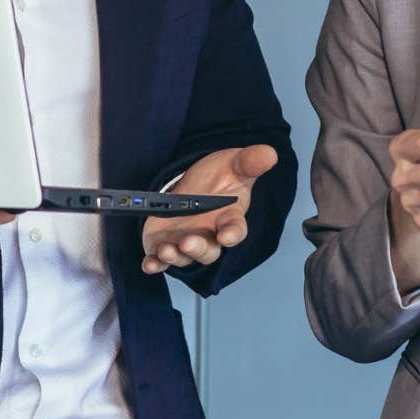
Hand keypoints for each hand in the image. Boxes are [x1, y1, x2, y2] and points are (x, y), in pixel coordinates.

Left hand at [141, 145, 278, 274]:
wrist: (192, 180)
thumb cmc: (218, 177)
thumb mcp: (233, 164)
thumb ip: (249, 162)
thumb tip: (270, 153)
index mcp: (228, 219)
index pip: (235, 230)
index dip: (232, 234)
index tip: (226, 236)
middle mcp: (209, 236)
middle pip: (208, 251)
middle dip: (198, 249)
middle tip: (188, 242)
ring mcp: (186, 243)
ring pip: (183, 258)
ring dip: (175, 257)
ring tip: (166, 250)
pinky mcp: (164, 245)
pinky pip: (160, 260)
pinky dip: (154, 264)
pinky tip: (149, 265)